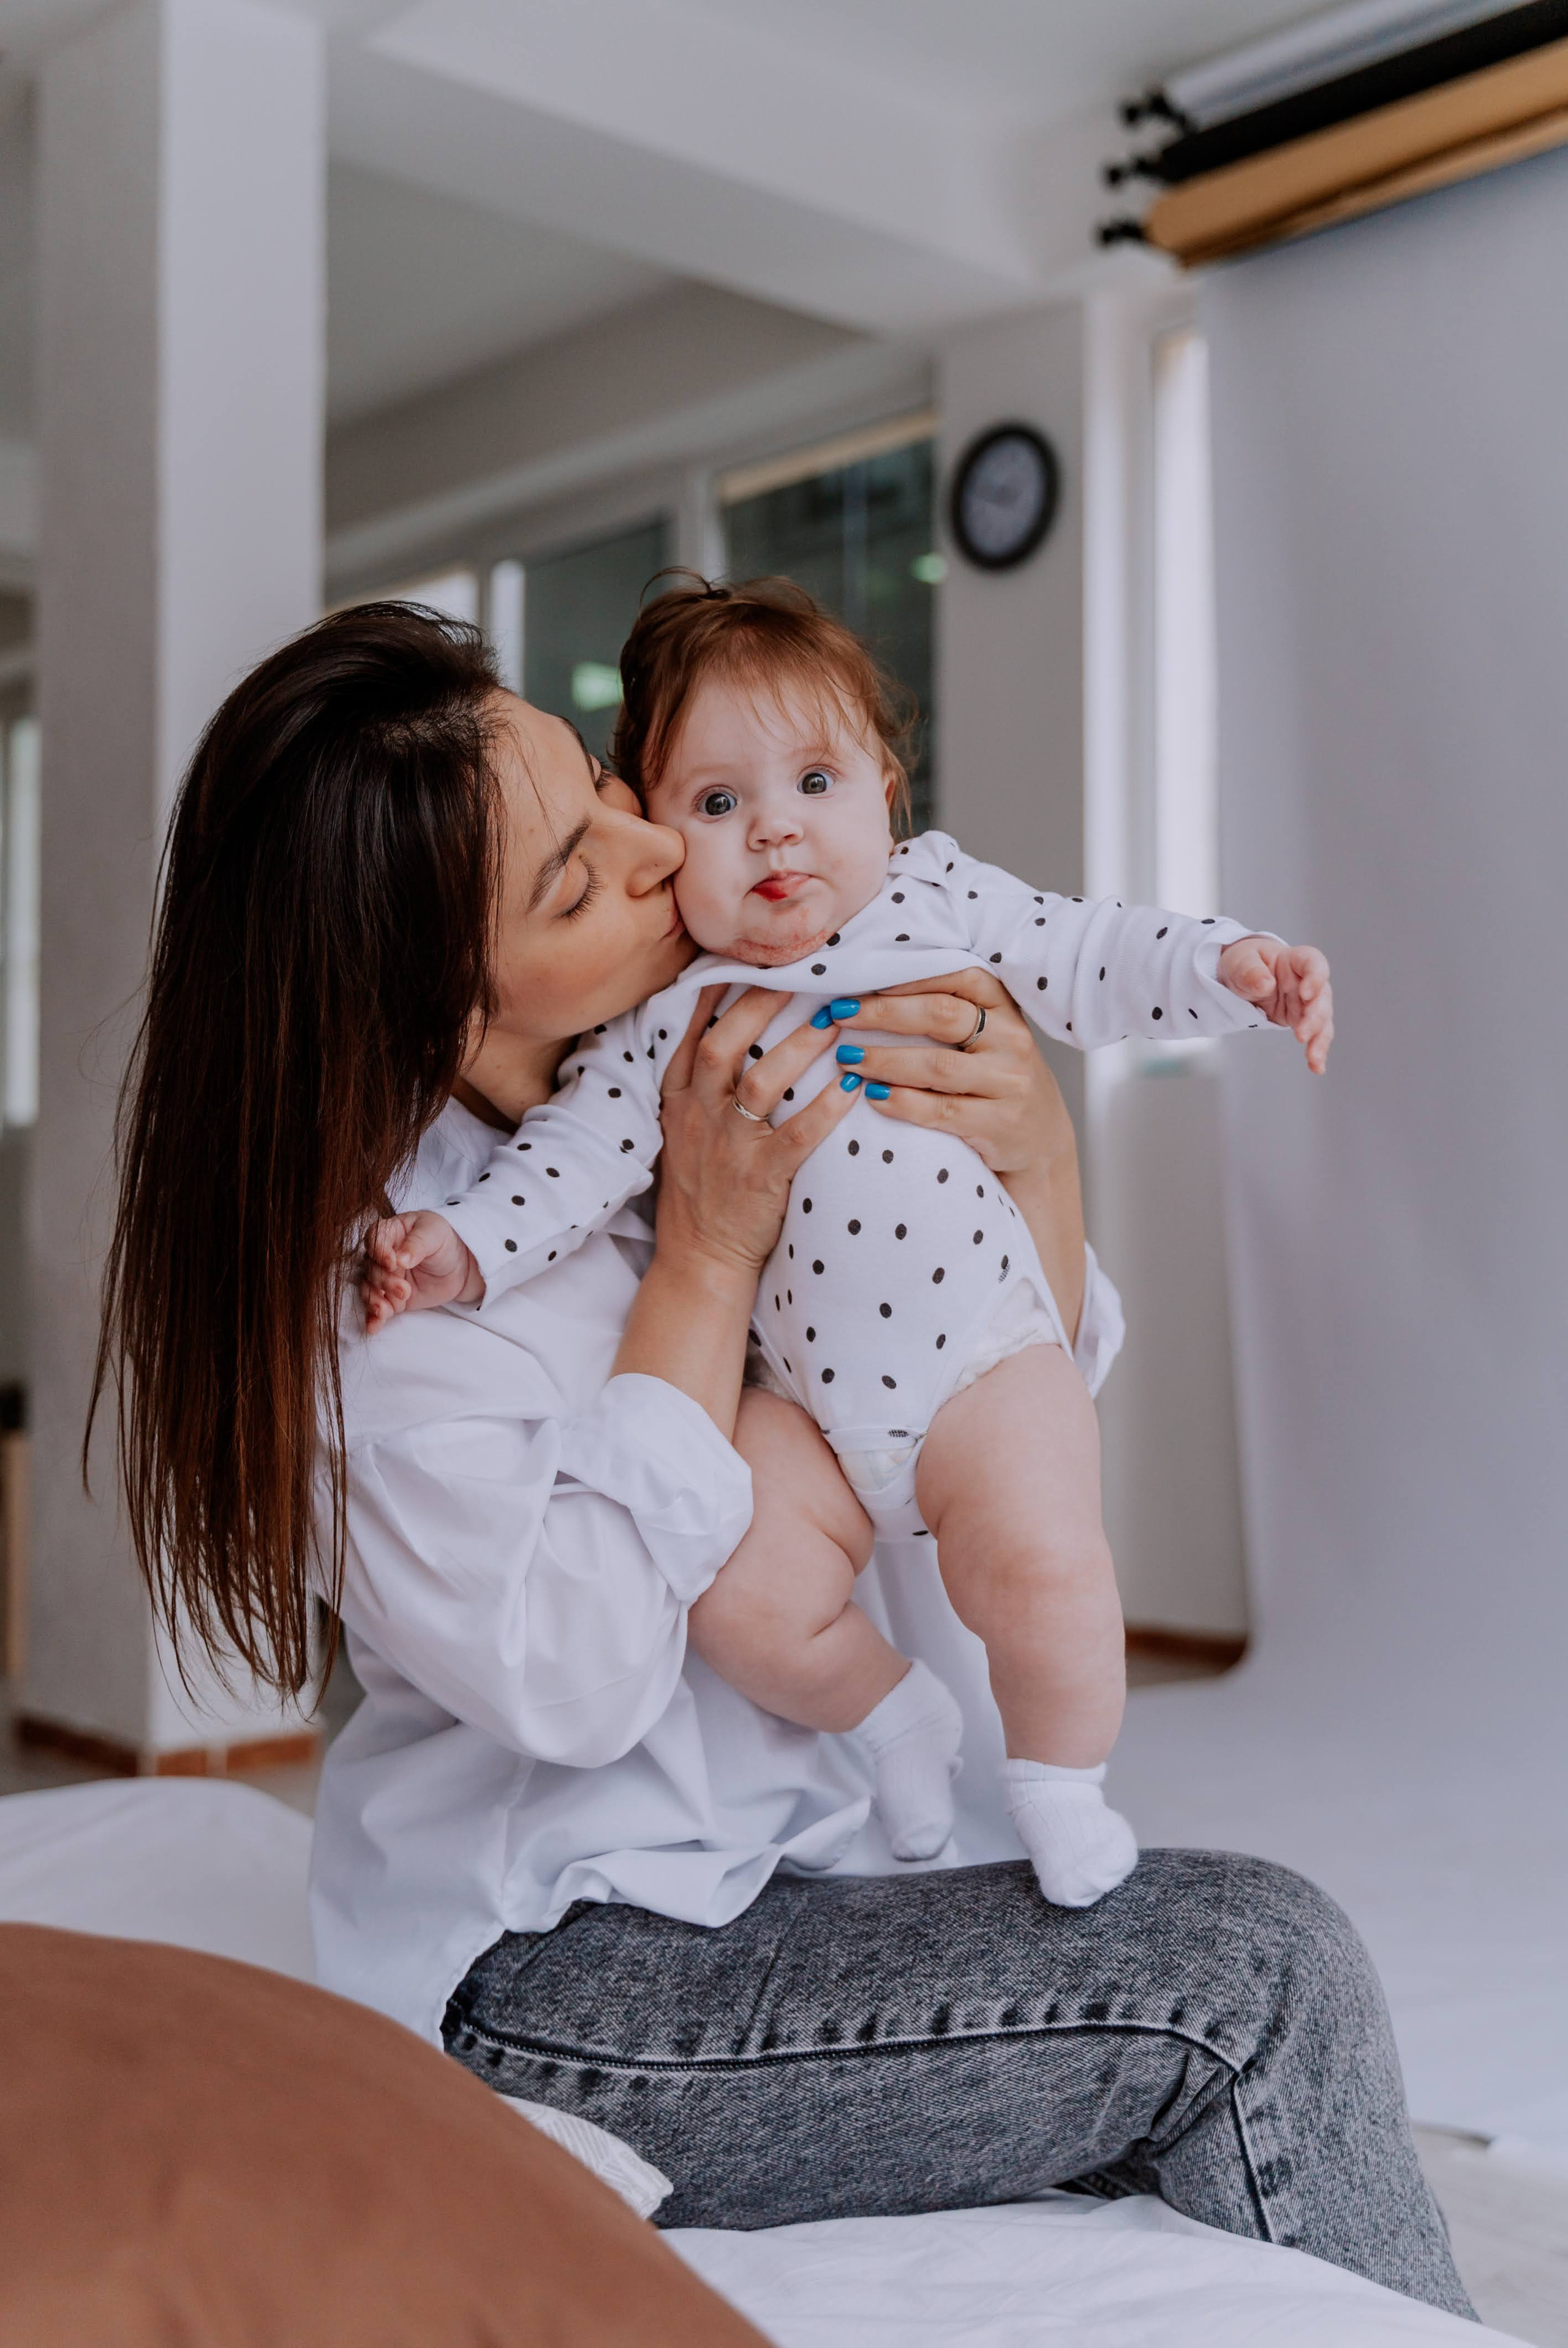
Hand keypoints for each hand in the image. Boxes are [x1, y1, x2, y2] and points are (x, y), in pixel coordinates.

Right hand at [362, 1210, 481, 1333]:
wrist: (459, 1265)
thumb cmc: (444, 1241)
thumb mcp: (435, 1234)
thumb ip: (417, 1244)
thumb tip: (400, 1259)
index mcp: (390, 1233)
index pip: (375, 1239)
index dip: (379, 1252)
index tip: (392, 1263)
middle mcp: (381, 1256)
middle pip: (371, 1268)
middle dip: (384, 1281)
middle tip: (404, 1290)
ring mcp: (384, 1278)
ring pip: (369, 1289)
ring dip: (374, 1300)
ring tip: (384, 1311)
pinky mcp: (390, 1298)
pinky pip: (377, 1308)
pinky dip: (373, 1318)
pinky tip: (373, 1327)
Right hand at [654, 984, 857, 1277]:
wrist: (700, 1257)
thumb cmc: (702, 1190)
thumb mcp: (684, 1131)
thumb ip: (699, 1084)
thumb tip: (723, 1030)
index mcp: (679, 1101)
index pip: (692, 1036)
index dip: (715, 996)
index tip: (743, 960)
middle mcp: (699, 1116)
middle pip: (723, 1045)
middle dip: (760, 1006)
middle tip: (800, 975)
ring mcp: (729, 1146)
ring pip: (761, 1081)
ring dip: (799, 1046)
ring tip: (836, 1020)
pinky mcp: (762, 1177)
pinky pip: (798, 1135)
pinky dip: (826, 1109)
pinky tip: (852, 1086)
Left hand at [835, 968, 1085, 1338]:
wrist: (1041, 1143)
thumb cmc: (999, 1081)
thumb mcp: (989, 1038)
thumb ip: (951, 1011)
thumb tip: (875, 987)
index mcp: (1006, 1010)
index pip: (960, 977)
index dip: (908, 977)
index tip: (861, 980)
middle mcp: (1012, 1041)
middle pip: (942, 1016)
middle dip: (884, 1013)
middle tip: (840, 1014)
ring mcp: (1009, 1084)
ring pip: (938, 1066)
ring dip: (885, 1060)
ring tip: (847, 1060)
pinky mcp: (999, 1124)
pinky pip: (942, 1111)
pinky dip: (903, 1103)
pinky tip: (874, 1097)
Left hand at [1218, 937, 1333, 1072]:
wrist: (1239, 976)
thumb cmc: (1243, 962)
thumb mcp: (1238, 961)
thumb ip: (1250, 971)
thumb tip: (1266, 985)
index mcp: (1293, 960)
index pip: (1313, 963)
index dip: (1316, 977)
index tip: (1306, 993)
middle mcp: (1306, 981)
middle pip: (1321, 997)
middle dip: (1315, 1017)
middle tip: (1302, 1035)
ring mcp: (1305, 1002)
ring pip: (1322, 1021)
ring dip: (1320, 1040)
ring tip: (1314, 1059)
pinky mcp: (1300, 1020)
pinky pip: (1313, 1036)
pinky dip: (1316, 1051)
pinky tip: (1317, 1067)